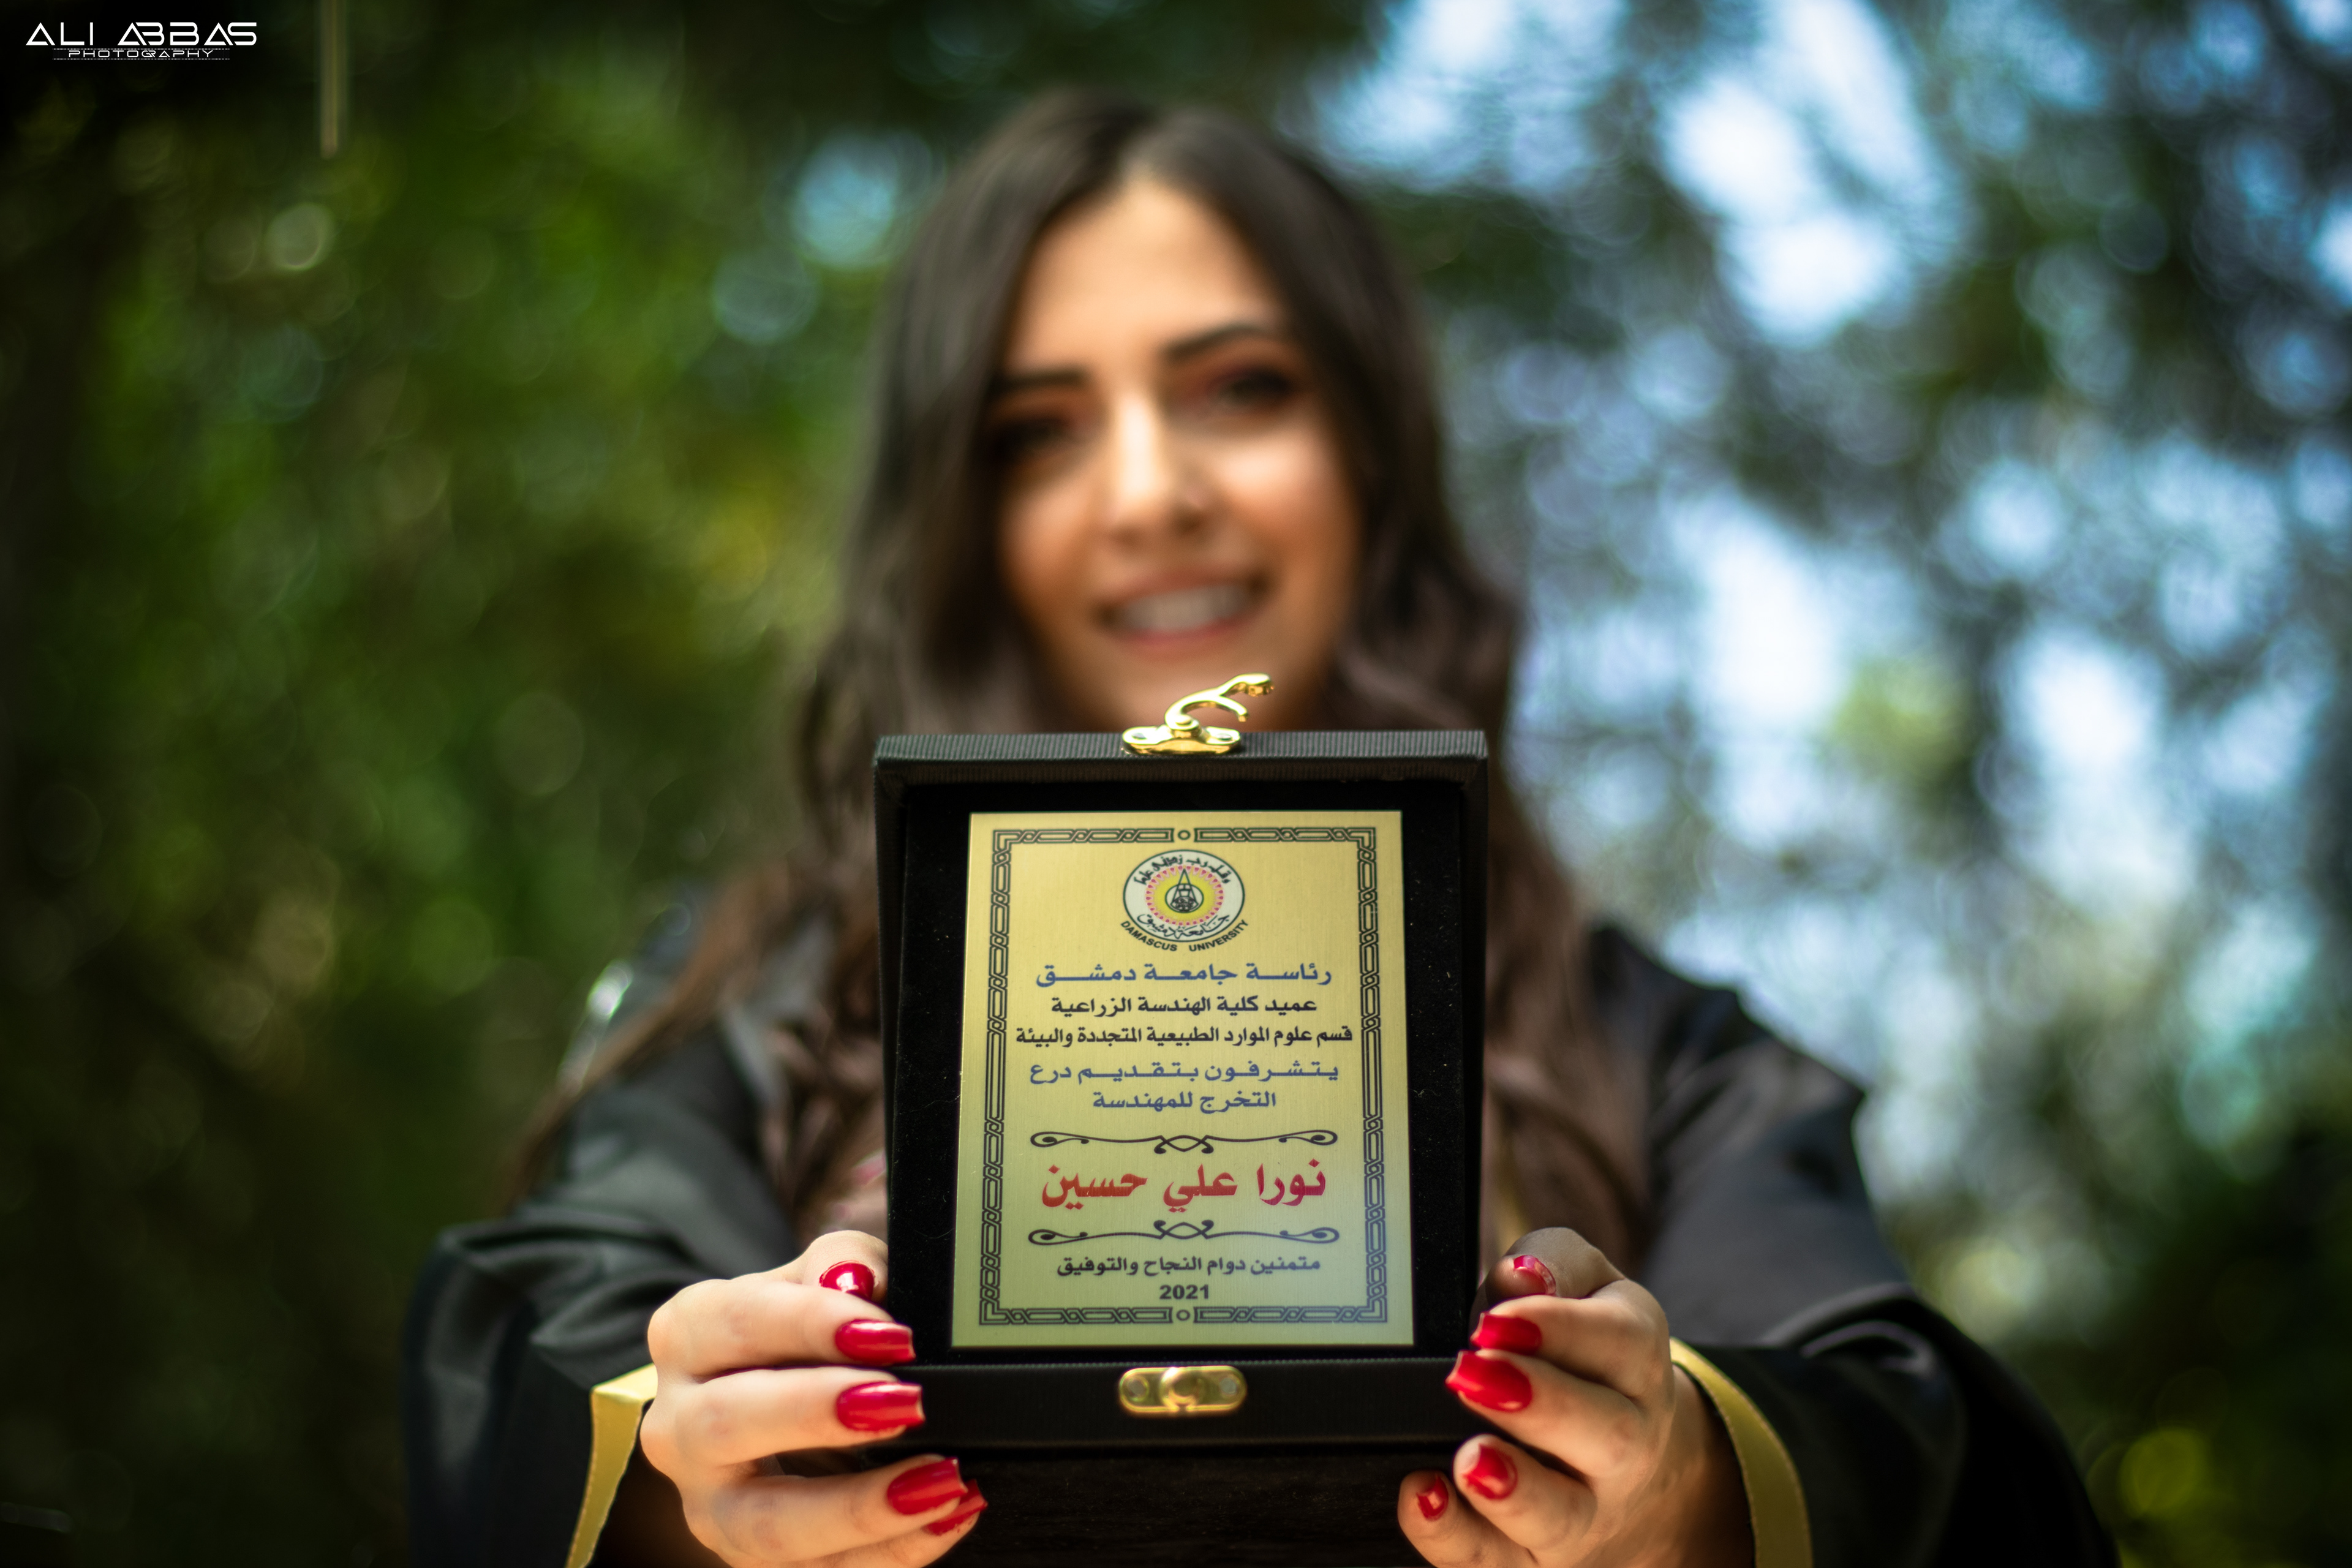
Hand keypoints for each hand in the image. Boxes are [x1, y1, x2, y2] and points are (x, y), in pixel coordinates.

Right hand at [638, 1232, 987, 1564]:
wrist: (791, 1398)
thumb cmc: (809, 1330)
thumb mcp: (829, 1277)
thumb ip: (847, 1265)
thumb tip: (858, 1281)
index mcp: (689, 1337)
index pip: (735, 1322)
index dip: (812, 1325)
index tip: (891, 1333)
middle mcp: (681, 1425)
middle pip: (726, 1424)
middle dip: (817, 1414)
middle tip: (906, 1402)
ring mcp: (712, 1502)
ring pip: (763, 1525)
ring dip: (858, 1507)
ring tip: (941, 1480)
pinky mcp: (752, 1559)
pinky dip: (891, 1551)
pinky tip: (947, 1517)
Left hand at [1399, 1228, 1750, 1567]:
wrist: (1635, 1465)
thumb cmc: (1587, 1355)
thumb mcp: (1586, 1287)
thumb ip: (1552, 1264)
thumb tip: (1523, 1276)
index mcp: (1636, 1362)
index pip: (1617, 1343)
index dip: (1554, 1329)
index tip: (1493, 1321)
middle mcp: (1624, 1445)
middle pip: (1605, 1435)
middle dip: (1538, 1405)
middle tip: (1470, 1375)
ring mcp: (1585, 1511)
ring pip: (1560, 1517)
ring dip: (1512, 1491)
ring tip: (1466, 1459)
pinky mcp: (1536, 1558)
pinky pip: (1499, 1565)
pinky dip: (1456, 1539)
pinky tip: (1422, 1499)